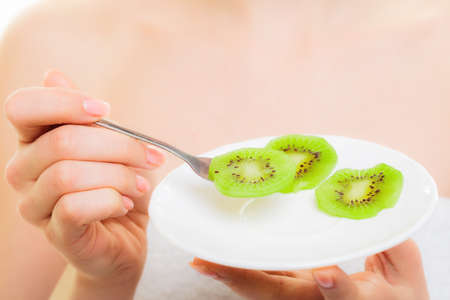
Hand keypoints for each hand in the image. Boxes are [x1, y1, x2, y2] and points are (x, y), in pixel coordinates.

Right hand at [4, 71, 163, 287]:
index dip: (63, 102)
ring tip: (142, 184)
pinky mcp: (56, 234)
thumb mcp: (108, 147)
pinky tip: (125, 203)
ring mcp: (35, 206)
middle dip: (119, 146)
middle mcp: (23, 172)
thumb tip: (53, 75)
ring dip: (120, 176)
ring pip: (68, 175)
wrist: (124, 239)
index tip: (105, 110)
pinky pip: (75, 208)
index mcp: (34, 142)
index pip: (21, 107)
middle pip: (62, 141)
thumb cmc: (116, 187)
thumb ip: (85, 117)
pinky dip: (110, 200)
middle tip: (151, 157)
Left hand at [190, 239, 428, 299]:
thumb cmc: (397, 294)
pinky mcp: (291, 287)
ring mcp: (300, 296)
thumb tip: (374, 213)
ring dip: (232, 276)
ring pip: (264, 289)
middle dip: (245, 281)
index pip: (346, 297)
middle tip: (210, 264)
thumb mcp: (406, 271)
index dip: (335, 288)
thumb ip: (394, 246)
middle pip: (281, 296)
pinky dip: (239, 269)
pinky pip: (264, 278)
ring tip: (202, 261)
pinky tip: (215, 258)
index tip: (324, 273)